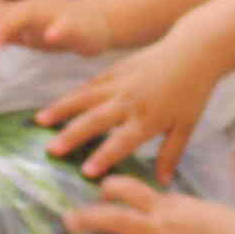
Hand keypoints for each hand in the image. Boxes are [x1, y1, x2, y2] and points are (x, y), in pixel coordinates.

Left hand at [0, 0, 113, 56]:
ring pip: (31, 14)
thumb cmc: (58, 26)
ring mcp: (55, 14)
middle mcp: (35, 8)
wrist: (99, 19)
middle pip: (7, 13)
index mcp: (22, 11)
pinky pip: (67, 25)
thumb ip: (6, 34)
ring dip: (11, 24)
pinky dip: (58, 29)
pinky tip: (51, 36)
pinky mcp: (77, 24)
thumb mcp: (28, 33)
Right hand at [36, 30, 221, 181]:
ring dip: (61, 110)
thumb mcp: (187, 126)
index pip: (123, 141)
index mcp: (149, 118)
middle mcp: (130, 101)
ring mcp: (120, 83)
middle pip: (96, 120)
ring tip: (40, 121)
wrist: (195, 50)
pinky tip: (58, 104)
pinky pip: (92, 84)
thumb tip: (161, 183)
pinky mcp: (117, 69)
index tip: (86, 172)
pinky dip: (74, 94)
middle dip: (72, 136)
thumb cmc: (193, 92)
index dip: (104, 157)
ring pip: (85, 98)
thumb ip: (171, 154)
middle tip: (51, 150)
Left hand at [65, 175, 234, 233]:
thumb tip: (133, 198)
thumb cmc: (218, 226)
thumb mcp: (189, 205)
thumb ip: (161, 204)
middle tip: (68, 222)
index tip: (96, 192)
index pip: (132, 190)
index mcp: (166, 208)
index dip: (111, 188)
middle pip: (119, 221)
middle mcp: (162, 230)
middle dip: (90, 220)